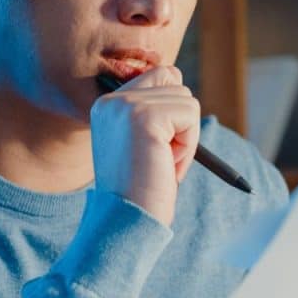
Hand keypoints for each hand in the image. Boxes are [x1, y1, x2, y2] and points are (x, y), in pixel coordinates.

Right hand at [90, 66, 199, 225]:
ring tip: (162, 162)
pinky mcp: (144, 117)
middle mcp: (112, 101)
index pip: (159, 75)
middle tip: (162, 156)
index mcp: (107, 105)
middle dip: (181, 122)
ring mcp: (126, 106)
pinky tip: (167, 164)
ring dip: (186, 136)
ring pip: (186, 99)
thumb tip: (175, 75)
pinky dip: (188, 143)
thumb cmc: (141, 189)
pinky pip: (190, 114)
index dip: (172, 111)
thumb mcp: (142, 141)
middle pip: (175, 82)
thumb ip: (152, 110)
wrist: (127, 222)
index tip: (157, 145)